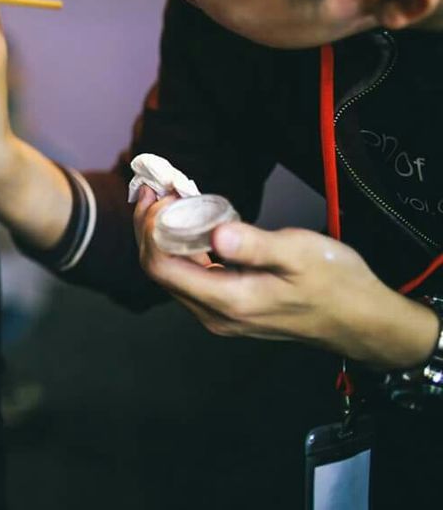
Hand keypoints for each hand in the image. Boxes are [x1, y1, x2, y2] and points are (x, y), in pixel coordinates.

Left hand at [133, 187, 438, 368]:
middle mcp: (215, 315)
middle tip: (157, 189)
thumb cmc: (336, 284)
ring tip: (169, 199)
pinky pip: (190, 276)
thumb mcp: (301, 254)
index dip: (150, 228)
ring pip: (172, 273)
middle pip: (159, 270)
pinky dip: (181, 247)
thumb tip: (216, 234)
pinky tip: (191, 222)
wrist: (362, 320)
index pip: (161, 267)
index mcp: (228, 302)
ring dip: (163, 236)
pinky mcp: (228, 309)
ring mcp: (220, 315)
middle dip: (149, 228)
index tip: (159, 195)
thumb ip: (255, 246)